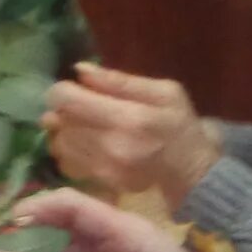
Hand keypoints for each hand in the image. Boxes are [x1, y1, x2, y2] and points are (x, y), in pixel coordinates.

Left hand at [43, 63, 222, 203]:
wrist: (192, 169)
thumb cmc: (178, 124)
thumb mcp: (164, 92)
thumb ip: (119, 80)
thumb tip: (80, 69)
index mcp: (129, 117)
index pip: (68, 101)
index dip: (62, 91)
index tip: (72, 89)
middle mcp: (112, 145)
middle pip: (60, 121)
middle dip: (62, 110)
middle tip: (78, 107)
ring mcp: (105, 168)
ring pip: (59, 142)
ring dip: (64, 131)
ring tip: (82, 125)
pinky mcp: (102, 182)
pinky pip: (67, 163)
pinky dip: (69, 151)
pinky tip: (85, 145)